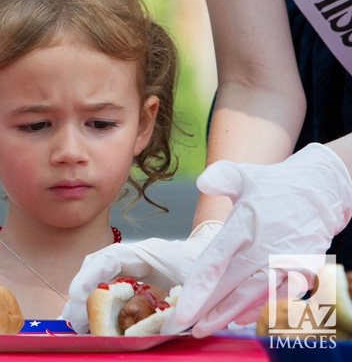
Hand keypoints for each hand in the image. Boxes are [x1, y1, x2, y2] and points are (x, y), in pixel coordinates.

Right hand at [62, 221, 222, 333]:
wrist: (224, 257)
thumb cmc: (213, 269)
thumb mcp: (201, 289)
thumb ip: (182, 309)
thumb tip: (161, 330)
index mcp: (149, 252)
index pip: (109, 258)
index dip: (90, 276)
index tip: (78, 298)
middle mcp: (137, 256)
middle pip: (97, 267)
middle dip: (81, 292)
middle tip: (71, 319)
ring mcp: (135, 266)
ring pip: (100, 277)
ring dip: (87, 299)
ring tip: (77, 324)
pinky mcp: (137, 278)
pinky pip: (111, 286)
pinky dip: (99, 302)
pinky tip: (94, 320)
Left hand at [161, 143, 351, 337]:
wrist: (321, 192)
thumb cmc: (273, 185)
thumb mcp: (245, 174)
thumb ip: (221, 177)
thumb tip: (201, 182)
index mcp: (246, 223)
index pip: (216, 261)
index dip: (198, 288)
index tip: (181, 309)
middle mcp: (266, 247)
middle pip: (229, 286)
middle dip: (204, 310)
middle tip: (180, 327)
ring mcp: (285, 262)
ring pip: (251, 296)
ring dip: (226, 315)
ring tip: (201, 329)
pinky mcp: (300, 271)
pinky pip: (275, 296)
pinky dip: (255, 308)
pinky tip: (235, 319)